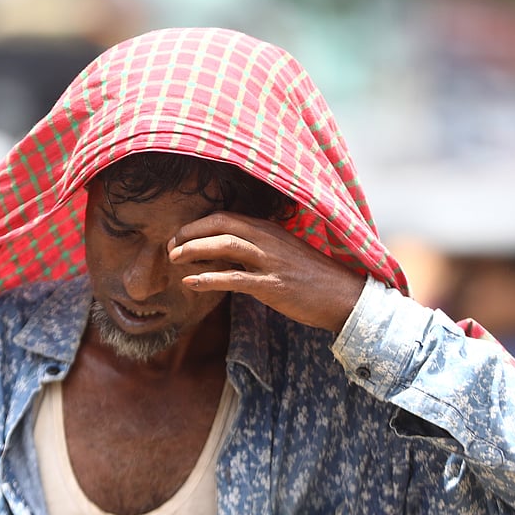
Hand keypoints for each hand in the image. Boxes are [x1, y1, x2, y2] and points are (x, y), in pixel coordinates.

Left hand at [168, 211, 364, 331]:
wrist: (344, 297)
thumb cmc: (312, 278)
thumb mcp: (284, 254)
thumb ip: (257, 249)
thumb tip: (223, 256)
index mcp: (269, 229)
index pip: (225, 217)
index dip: (197, 225)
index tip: (179, 238)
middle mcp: (268, 239)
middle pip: (220, 224)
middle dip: (189, 233)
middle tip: (170, 248)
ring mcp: (270, 261)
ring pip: (224, 245)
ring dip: (194, 249)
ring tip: (174, 259)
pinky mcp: (272, 285)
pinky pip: (234, 278)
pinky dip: (208, 278)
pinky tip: (190, 282)